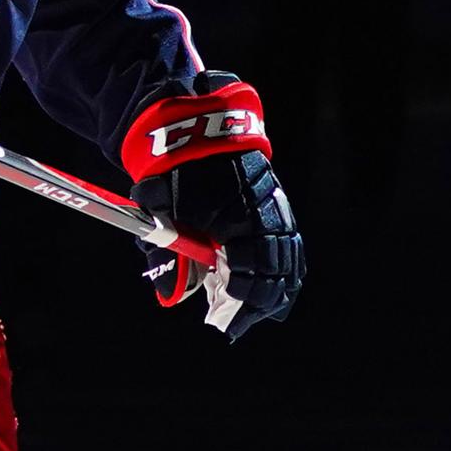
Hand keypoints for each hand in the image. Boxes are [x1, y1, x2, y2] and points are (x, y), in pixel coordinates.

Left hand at [121, 77, 303, 338]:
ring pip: (289, 260)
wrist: (195, 126)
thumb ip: (166, 254)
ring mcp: (276, 208)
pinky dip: (284, 268)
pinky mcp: (277, 204)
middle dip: (256, 304)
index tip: (222, 322)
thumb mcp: (160, 210)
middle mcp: (266, 214)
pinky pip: (291, 244)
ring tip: (259, 312)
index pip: (249, 274)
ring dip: (275, 289)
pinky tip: (274, 284)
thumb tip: (170, 297)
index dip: (238, 304)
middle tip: (234, 324)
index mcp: (240, 218)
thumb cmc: (175, 169)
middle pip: (276, 273)